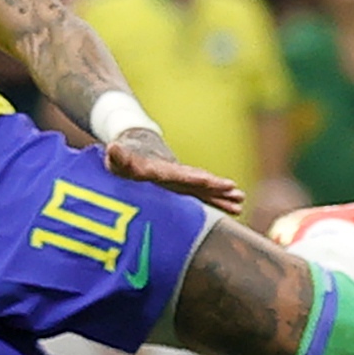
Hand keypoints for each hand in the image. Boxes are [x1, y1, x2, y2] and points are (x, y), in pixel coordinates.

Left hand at [103, 129, 244, 214]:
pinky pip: (202, 195)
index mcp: (161, 170)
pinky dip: (217, 201)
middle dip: (216, 187)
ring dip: (222, 196)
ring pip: (204, 189)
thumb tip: (112, 147)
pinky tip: (235, 208)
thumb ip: (117, 156)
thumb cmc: (121, 159)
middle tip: (236, 191)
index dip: (198, 180)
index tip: (214, 182)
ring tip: (241, 202)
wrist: (134, 148)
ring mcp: (181, 181)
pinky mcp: (182, 187)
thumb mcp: (116, 159)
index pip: (182, 175)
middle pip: (199, 181)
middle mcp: (176, 175)